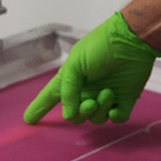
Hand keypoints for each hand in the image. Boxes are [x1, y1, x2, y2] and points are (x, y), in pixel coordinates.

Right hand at [23, 12, 160, 124]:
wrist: (132, 40)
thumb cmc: (101, 46)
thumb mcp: (76, 63)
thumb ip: (68, 90)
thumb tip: (68, 114)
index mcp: (71, 79)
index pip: (50, 96)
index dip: (39, 108)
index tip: (28, 120)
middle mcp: (86, 89)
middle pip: (75, 115)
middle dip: (81, 112)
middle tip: (90, 101)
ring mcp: (105, 95)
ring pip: (96, 118)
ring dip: (100, 109)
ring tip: (109, 92)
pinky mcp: (124, 99)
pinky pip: (117, 117)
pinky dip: (116, 116)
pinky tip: (116, 107)